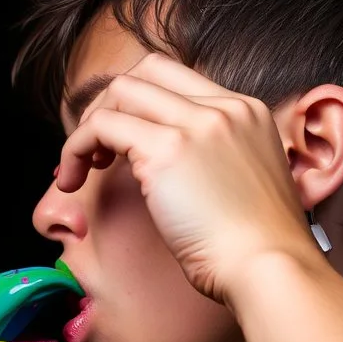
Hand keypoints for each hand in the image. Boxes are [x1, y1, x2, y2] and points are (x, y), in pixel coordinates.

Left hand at [56, 52, 314, 304]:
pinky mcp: (166, 150)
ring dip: (87, 128)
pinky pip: (100, 125)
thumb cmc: (257, 252)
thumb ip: (215, 166)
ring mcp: (195, 124)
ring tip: (79, 172)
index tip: (121, 146)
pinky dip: (75, 148)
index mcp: (247, 112)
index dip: (139, 105)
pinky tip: (73, 181)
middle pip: (145, 72)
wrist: (270, 268)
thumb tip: (169, 175)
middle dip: (110, 106)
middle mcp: (223, 107)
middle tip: (96, 154)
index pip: (178, 79)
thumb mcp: (245, 189)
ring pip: (119, 93)